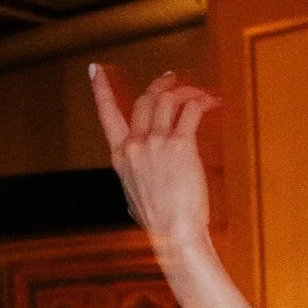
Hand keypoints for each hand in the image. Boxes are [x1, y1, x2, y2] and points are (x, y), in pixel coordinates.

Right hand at [90, 63, 218, 263]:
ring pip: (167, 99)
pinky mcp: (180, 145)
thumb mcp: (135, 200)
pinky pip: (190, 110)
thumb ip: (135, 181)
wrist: (175, 236)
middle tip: (172, 80)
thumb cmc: (161, 225)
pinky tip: (211, 103)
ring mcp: (156, 142)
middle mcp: (135, 145)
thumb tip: (139, 181)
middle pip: (144, 100)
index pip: (106, 114)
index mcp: (120, 158)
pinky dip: (202, 102)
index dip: (100, 89)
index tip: (95, 70)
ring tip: (198, 92)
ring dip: (185, 91)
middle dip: (160, 86)